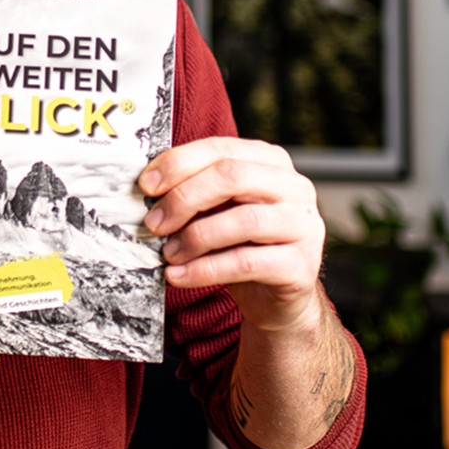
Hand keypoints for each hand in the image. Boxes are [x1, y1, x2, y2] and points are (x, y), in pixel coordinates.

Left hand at [139, 137, 326, 335]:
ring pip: (242, 221)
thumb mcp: (220, 210)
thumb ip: (196, 192)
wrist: (277, 298)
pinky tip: (179, 276)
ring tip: (168, 254)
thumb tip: (148, 188)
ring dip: (194, 237)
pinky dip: (205, 270)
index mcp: (271, 162)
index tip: (146, 185)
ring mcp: (302, 226)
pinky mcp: (300, 266)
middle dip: (184, 198)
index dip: (178, 164)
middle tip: (154, 223)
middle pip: (232, 177)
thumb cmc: (244, 245)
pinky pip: (245, 263)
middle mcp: (294, 187)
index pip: (220, 149)